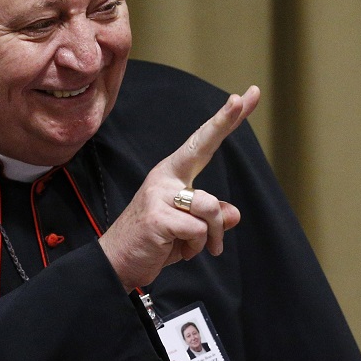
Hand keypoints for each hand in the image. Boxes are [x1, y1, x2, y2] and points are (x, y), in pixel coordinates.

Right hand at [99, 86, 259, 290]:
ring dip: (211, 236)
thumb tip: (233, 214)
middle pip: (201, 145)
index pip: (203, 142)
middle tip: (241, 96)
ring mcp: (159, 194)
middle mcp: (165, 177)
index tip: (245, 97)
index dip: (225, 120)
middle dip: (223, 120)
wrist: (116, 264)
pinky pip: (199, 231)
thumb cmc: (152, 244)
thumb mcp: (189, 230)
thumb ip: (211, 219)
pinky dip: (196, 248)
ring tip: (191, 249)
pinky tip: (177, 251)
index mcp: (172, 174)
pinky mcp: (158, 216)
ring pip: (211, 208)